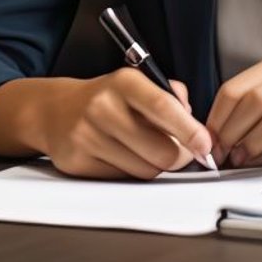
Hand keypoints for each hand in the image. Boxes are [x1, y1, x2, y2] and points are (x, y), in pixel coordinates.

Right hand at [36, 69, 214, 179]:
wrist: (56, 110)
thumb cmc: (107, 98)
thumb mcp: (137, 83)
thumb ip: (171, 96)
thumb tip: (194, 123)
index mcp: (124, 82)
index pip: (163, 107)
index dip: (190, 130)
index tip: (204, 145)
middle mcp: (104, 106)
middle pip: (161, 151)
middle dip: (177, 156)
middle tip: (177, 151)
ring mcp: (88, 135)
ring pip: (146, 170)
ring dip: (153, 165)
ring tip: (143, 149)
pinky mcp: (78, 161)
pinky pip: (123, 180)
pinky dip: (129, 172)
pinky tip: (121, 155)